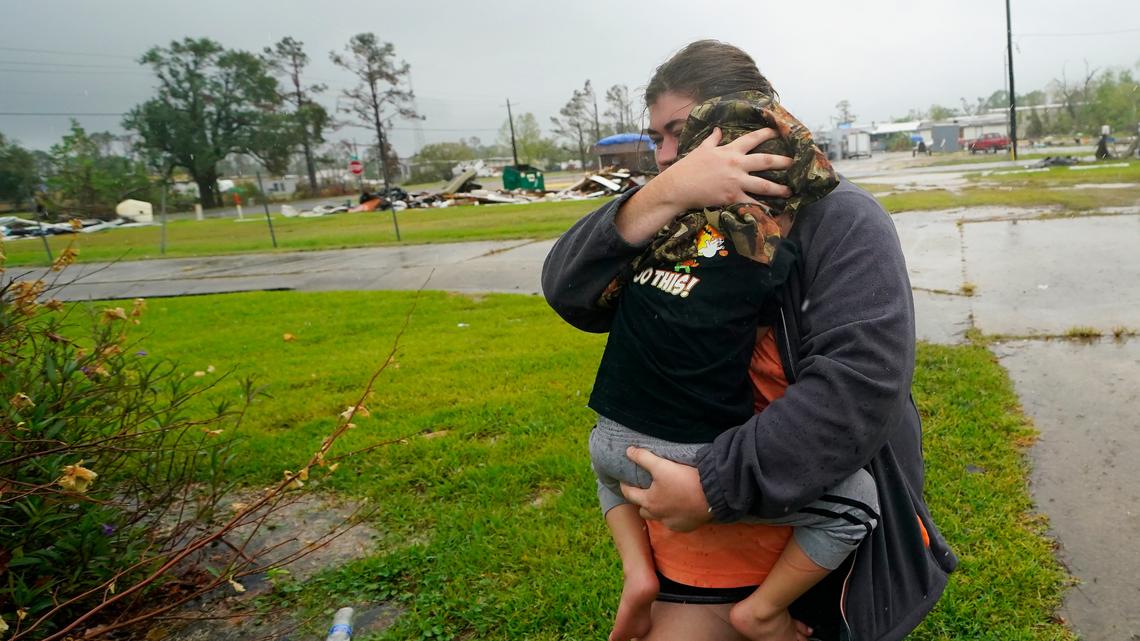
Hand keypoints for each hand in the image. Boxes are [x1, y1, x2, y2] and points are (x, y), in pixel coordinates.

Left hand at [619, 446, 713, 531]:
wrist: (712, 496)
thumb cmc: (684, 481)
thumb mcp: (661, 465)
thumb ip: (643, 458)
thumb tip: (628, 451)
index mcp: (649, 501)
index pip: (630, 494)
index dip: (625, 486)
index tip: (624, 481)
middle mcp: (658, 515)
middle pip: (643, 511)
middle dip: (642, 502)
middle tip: (645, 492)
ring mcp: (672, 523)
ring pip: (659, 518)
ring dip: (658, 510)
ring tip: (663, 500)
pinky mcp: (686, 526)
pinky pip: (675, 523)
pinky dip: (674, 516)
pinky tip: (680, 508)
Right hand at [654, 127, 792, 211]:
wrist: (678, 187)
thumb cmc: (688, 167)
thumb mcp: (701, 149)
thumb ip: (713, 139)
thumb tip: (719, 129)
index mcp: (729, 151)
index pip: (752, 139)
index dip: (767, 134)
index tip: (779, 131)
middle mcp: (736, 165)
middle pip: (765, 161)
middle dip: (783, 162)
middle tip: (795, 163)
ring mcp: (735, 182)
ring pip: (763, 185)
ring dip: (779, 188)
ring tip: (790, 191)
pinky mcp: (732, 198)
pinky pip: (751, 203)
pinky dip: (762, 208)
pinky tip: (772, 211)